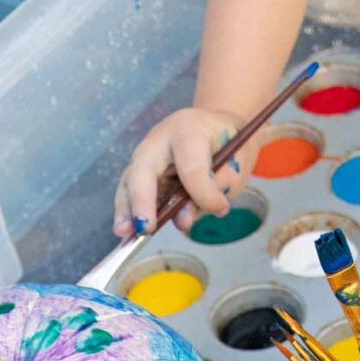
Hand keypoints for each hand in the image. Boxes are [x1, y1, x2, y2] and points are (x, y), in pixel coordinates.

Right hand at [112, 107, 256, 237]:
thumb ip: (213, 189)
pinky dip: (127, 213)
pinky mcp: (141, 173)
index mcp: (187, 130)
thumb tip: (182, 220)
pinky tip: (126, 232)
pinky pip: (129, 193)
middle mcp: (159, 140)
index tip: (220, 208)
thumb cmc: (228, 146)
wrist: (217, 128)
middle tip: (146, 227)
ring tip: (125, 232)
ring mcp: (146, 157)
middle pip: (143, 169)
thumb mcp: (234, 164)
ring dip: (126, 209)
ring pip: (129, 182)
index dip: (203, 194)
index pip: (191, 168)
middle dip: (142, 200)